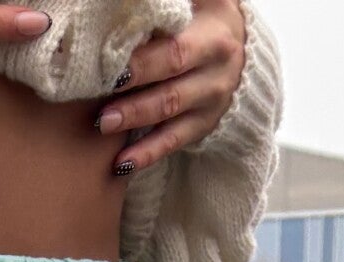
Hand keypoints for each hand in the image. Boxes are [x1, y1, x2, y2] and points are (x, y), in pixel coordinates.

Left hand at [94, 0, 248, 172]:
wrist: (243, 47)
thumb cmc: (204, 17)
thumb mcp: (198, 1)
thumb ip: (167, 5)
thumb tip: (134, 7)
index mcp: (212, 40)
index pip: (174, 53)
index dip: (142, 64)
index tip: (110, 69)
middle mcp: (215, 73)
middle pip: (170, 88)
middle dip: (133, 98)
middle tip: (100, 107)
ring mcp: (210, 103)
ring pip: (170, 115)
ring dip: (135, 122)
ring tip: (103, 125)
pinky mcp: (202, 126)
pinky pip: (173, 142)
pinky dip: (147, 154)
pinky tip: (122, 164)